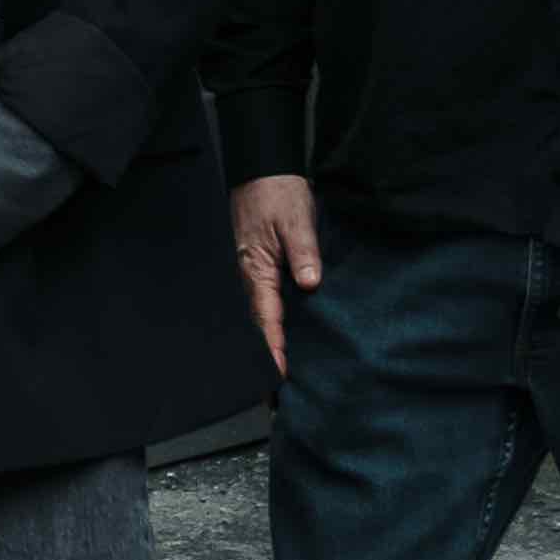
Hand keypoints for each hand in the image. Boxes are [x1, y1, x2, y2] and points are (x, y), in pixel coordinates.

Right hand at [231, 174, 321, 375]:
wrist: (263, 170)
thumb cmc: (277, 193)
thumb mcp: (296, 220)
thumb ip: (304, 252)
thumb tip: (310, 282)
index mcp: (256, 267)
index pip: (266, 315)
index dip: (273, 345)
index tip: (279, 373)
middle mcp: (249, 274)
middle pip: (257, 322)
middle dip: (265, 353)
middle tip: (273, 389)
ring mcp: (251, 270)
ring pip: (258, 314)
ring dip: (266, 340)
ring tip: (275, 370)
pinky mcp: (257, 265)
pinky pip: (262, 301)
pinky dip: (268, 322)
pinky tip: (279, 333)